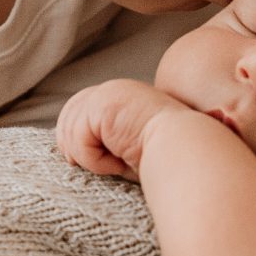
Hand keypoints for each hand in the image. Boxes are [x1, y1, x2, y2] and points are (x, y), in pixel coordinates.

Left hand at [55, 79, 190, 177]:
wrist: (187, 154)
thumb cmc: (166, 160)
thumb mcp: (130, 147)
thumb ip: (104, 140)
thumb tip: (70, 155)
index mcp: (123, 96)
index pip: (80, 109)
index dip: (74, 138)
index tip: (85, 161)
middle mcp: (114, 89)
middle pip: (68, 115)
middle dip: (74, 147)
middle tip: (100, 166)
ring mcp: (108, 93)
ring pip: (70, 130)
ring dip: (90, 157)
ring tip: (116, 164)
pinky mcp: (102, 105)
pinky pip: (79, 139)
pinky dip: (94, 161)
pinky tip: (119, 163)